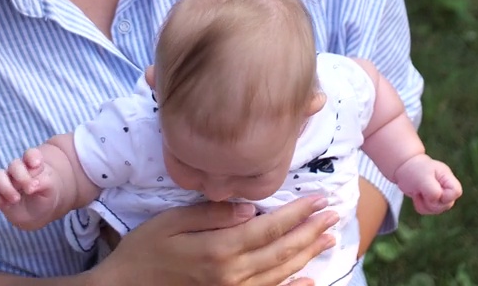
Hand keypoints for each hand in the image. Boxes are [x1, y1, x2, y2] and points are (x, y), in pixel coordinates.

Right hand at [0, 148, 62, 229]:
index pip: (30, 154)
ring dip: (5, 187)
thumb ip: (43, 183)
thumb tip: (32, 185)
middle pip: (14, 165)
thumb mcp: (50, 189)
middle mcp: (18, 170)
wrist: (40, 211)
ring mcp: (6, 181)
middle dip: (21, 176)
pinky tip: (5, 205)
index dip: (32, 156)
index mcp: (33, 165)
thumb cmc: (46, 195)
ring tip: (16, 199)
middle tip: (29, 190)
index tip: (36, 164)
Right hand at [90, 197, 338, 285]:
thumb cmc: (143, 252)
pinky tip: (309, 280)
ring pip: (280, 275)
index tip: (318, 199)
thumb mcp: (170, 222)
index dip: (296, 214)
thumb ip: (211, 215)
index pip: (268, 229)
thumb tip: (248, 207)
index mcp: (218, 251)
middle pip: (281, 252)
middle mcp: (231, 276)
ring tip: (328, 239)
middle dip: (310, 232)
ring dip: (307, 256)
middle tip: (334, 214)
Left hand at [393, 154, 462, 214]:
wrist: (403, 168)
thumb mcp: (423, 178)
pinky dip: (420, 205)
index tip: (433, 189)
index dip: (446, 195)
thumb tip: (437, 200)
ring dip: (424, 204)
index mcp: (447, 178)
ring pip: (437, 210)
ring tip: (418, 191)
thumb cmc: (414, 170)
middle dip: (432, 201)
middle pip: (448, 204)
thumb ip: (433, 190)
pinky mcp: (431, 201)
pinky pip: (428, 211)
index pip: (456, 192)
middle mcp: (446, 187)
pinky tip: (417, 195)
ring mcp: (439, 196)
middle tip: (421, 190)